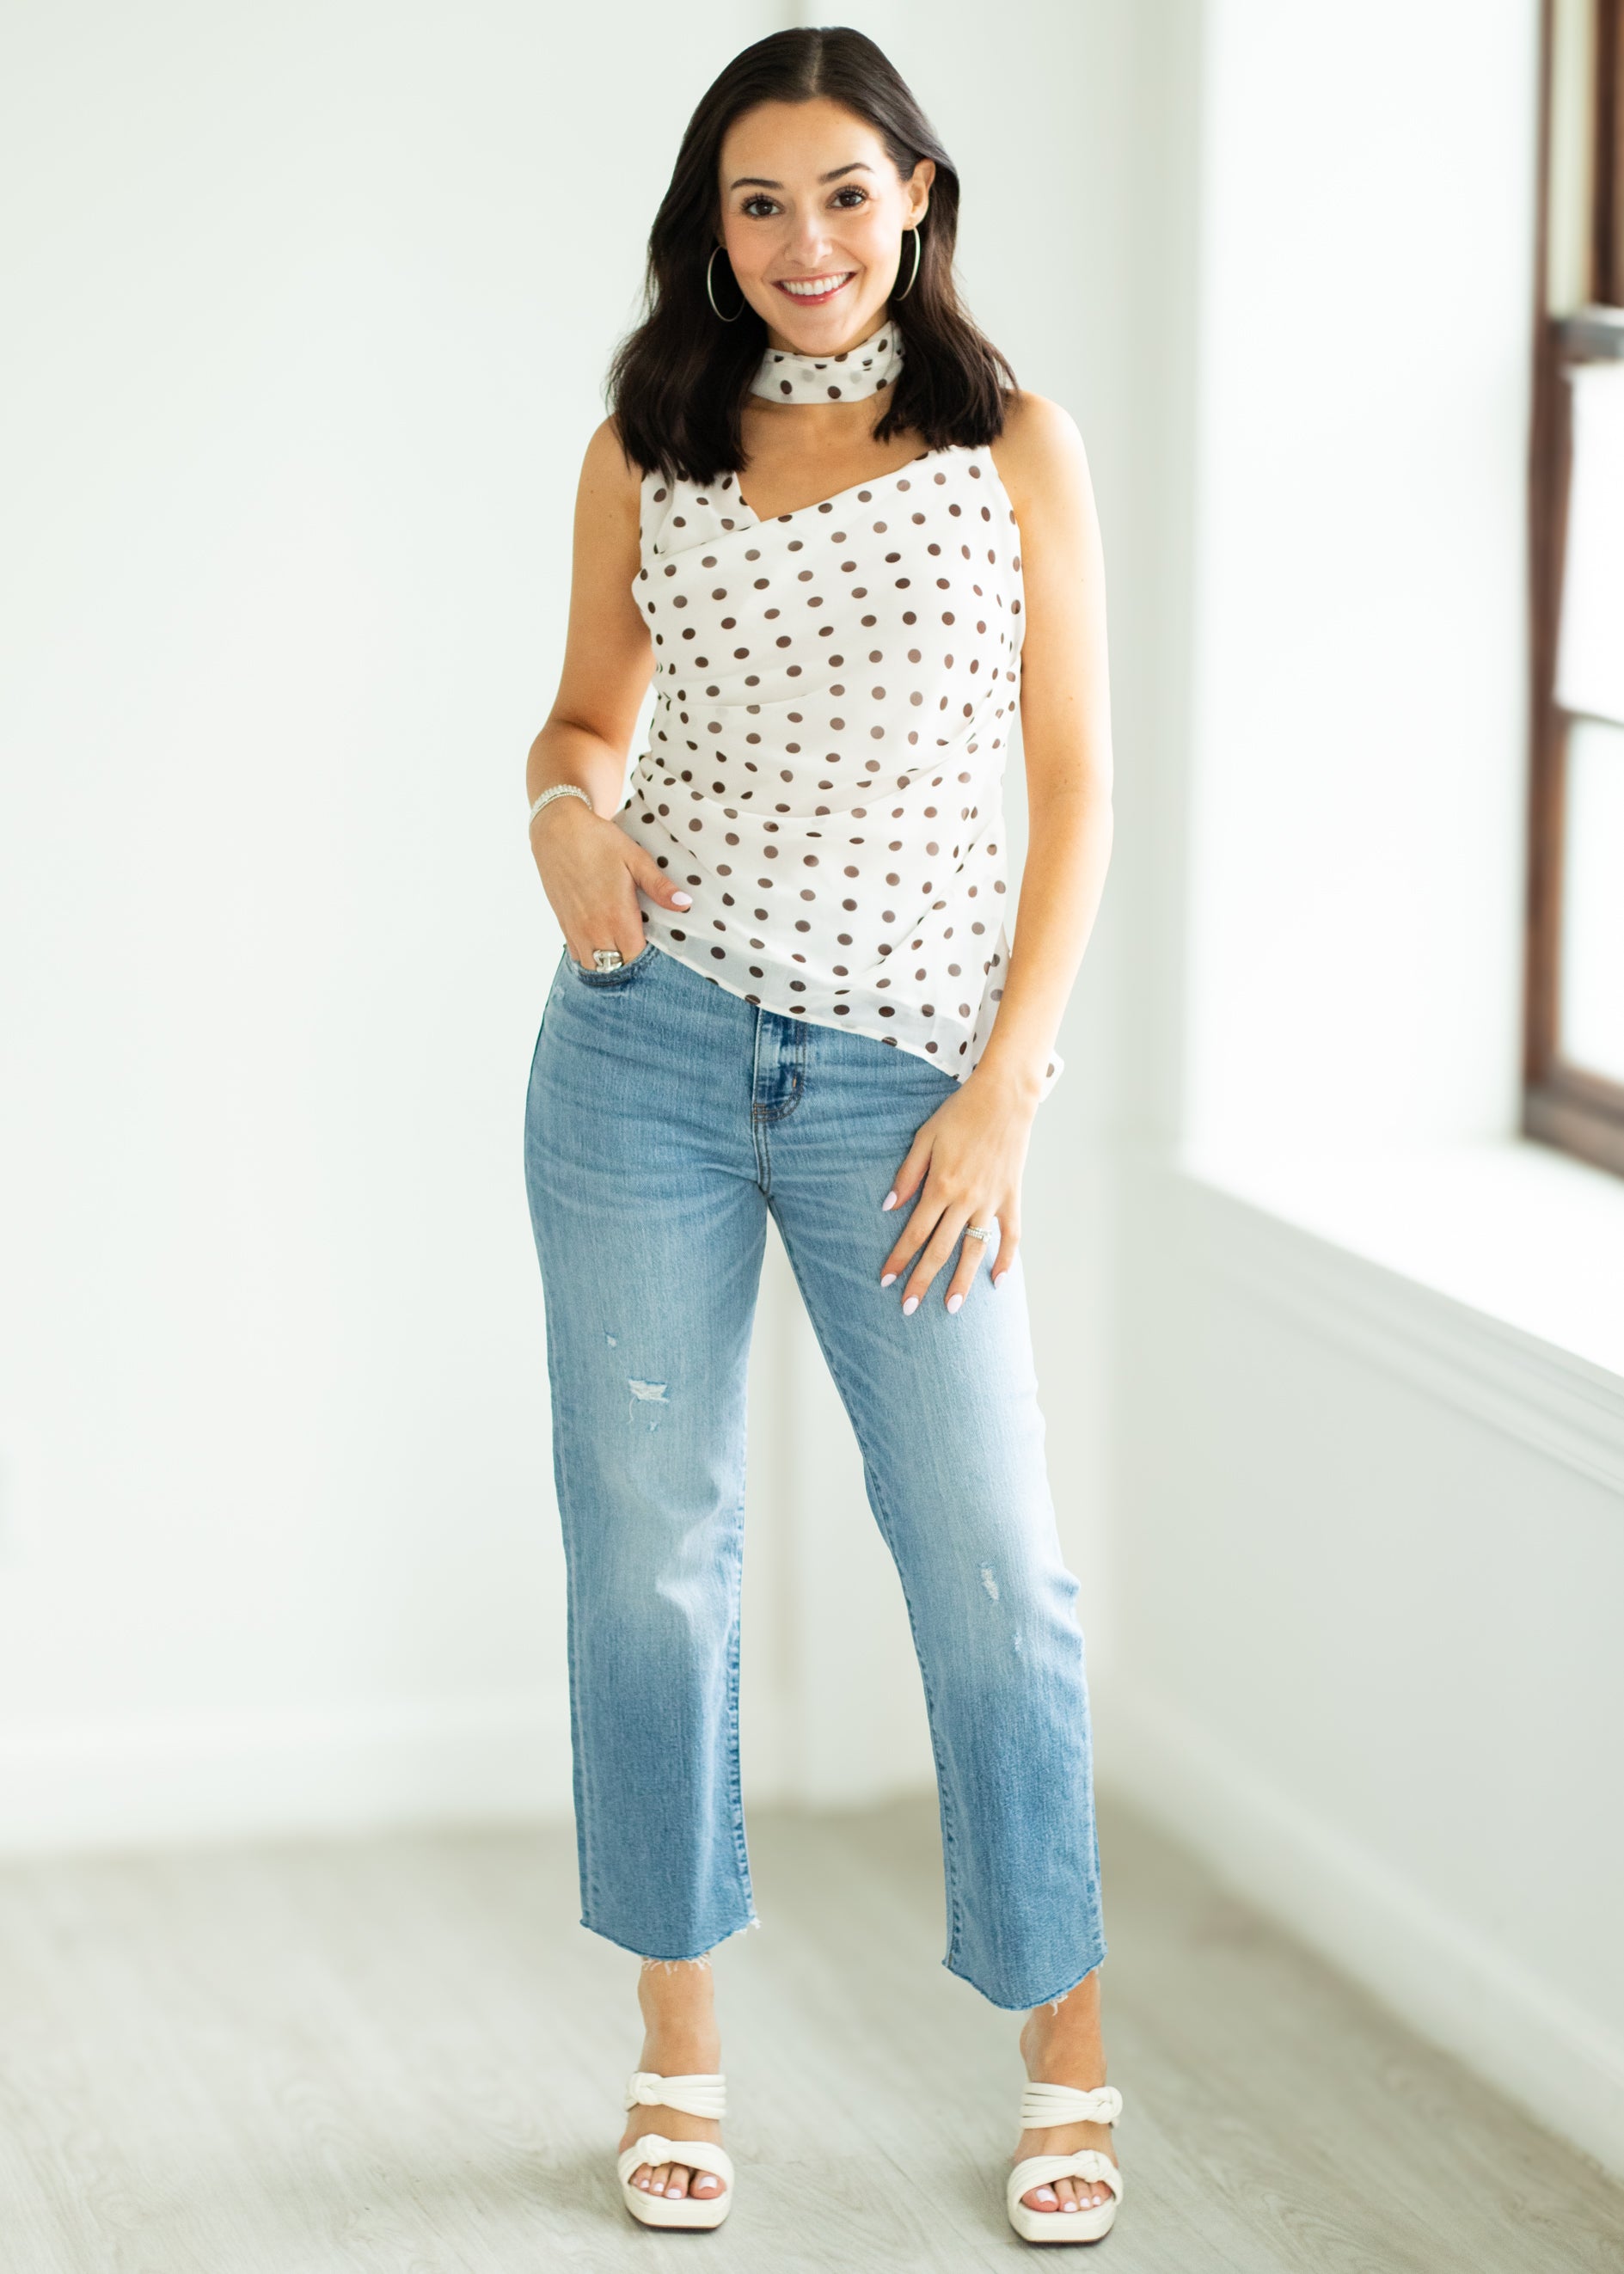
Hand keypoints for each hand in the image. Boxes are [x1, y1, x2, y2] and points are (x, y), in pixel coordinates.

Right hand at [531, 797, 691, 967]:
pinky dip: (592, 957)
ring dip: (610, 964)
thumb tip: (685, 904)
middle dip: (631, 963)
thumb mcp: (635, 858)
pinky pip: (578, 956)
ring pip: (594, 967)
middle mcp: (594, 929)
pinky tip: (603, 944)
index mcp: (616, 915)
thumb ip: (659, 886)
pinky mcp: (564, 925)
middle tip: (643, 947)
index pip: (636, 957)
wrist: (557, 830)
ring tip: (623, 948)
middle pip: (617, 967)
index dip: (649, 957)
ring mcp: (576, 930)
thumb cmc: (599, 841)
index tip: (658, 946)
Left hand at [878, 1071, 1034, 1313]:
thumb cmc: (960, 1114)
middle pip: (940, 1249)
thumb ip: (907, 1174)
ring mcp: (992, 1202)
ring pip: (974, 1250)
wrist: (1005, 1098)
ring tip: (950, 1307)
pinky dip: (1005, 1260)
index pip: (915, 1233)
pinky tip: (997, 1282)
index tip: (885, 1281)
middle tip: (908, 1309)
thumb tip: (889, 1206)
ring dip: (961, 1281)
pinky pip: (1010, 1236)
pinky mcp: (1012, 1197)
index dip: (899, 1259)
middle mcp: (966, 1200)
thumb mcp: (925, 1138)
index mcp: (941, 1186)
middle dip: (922, 1281)